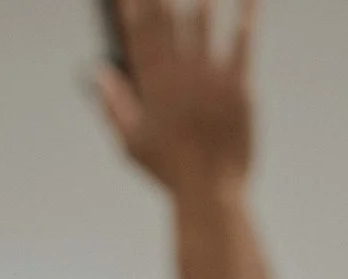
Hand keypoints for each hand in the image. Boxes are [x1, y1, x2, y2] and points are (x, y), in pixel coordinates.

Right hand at [97, 0, 258, 197]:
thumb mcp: (129, 143)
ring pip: (203, 26)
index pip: (139, 34)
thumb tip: (98, 72)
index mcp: (152, 87)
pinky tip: (249, 2)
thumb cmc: (168, 171)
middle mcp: (179, 76)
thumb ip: (112, 105)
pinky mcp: (238, 88)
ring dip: (202, 0)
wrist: (209, 192)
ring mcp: (209, 80)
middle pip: (167, 22)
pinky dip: (246, 21)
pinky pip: (242, 46)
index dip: (134, 7)